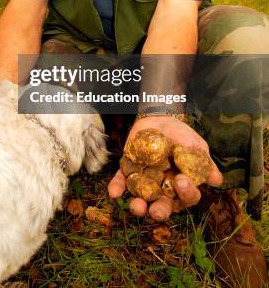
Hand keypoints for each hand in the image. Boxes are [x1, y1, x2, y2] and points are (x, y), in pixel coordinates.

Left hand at [108, 115, 222, 220]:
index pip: (187, 197)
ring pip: (142, 199)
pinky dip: (117, 188)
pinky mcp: (129, 171)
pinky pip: (121, 182)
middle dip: (160, 211)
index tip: (181, 181)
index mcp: (181, 187)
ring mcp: (145, 182)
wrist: (160, 118)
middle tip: (156, 211)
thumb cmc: (182, 136)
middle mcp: (163, 189)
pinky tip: (114, 193)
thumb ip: (204, 163)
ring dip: (138, 206)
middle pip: (163, 206)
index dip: (186, 193)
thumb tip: (216, 180)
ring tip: (137, 207)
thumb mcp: (196, 147)